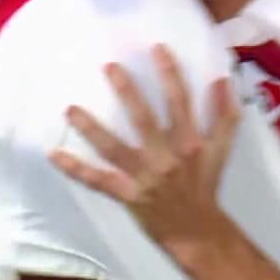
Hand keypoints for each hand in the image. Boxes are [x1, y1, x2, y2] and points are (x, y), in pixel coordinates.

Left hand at [51, 44, 241, 260]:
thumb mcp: (221, 150)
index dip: (170, 75)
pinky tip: (55, 155)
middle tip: (109, 67)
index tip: (156, 48)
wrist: (197, 231)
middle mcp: (166, 157)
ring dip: (92, 129)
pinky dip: (76, 169)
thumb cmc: (205, 184)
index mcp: (189, 143)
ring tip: (70, 109)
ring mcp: (144, 177)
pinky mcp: (127, 195)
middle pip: (144, 120)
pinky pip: (99, 181)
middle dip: (127, 93)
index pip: (180, 102)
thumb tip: (222, 80)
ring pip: (115, 149)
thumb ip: (225, 115)